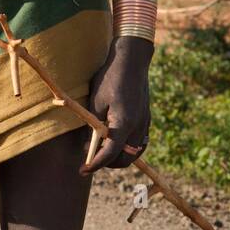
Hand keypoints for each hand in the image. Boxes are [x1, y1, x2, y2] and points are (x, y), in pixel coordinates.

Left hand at [79, 37, 150, 174]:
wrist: (132, 60)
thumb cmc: (110, 78)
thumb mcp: (95, 101)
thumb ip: (94, 126)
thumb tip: (89, 145)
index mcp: (124, 123)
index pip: (110, 154)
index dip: (95, 164)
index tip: (82, 169)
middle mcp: (138, 127)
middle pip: (125, 159)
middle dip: (108, 164)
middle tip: (90, 160)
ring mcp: (145, 123)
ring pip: (134, 153)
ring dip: (118, 157)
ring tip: (101, 152)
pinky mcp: (146, 119)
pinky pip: (139, 143)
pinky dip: (127, 148)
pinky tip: (115, 143)